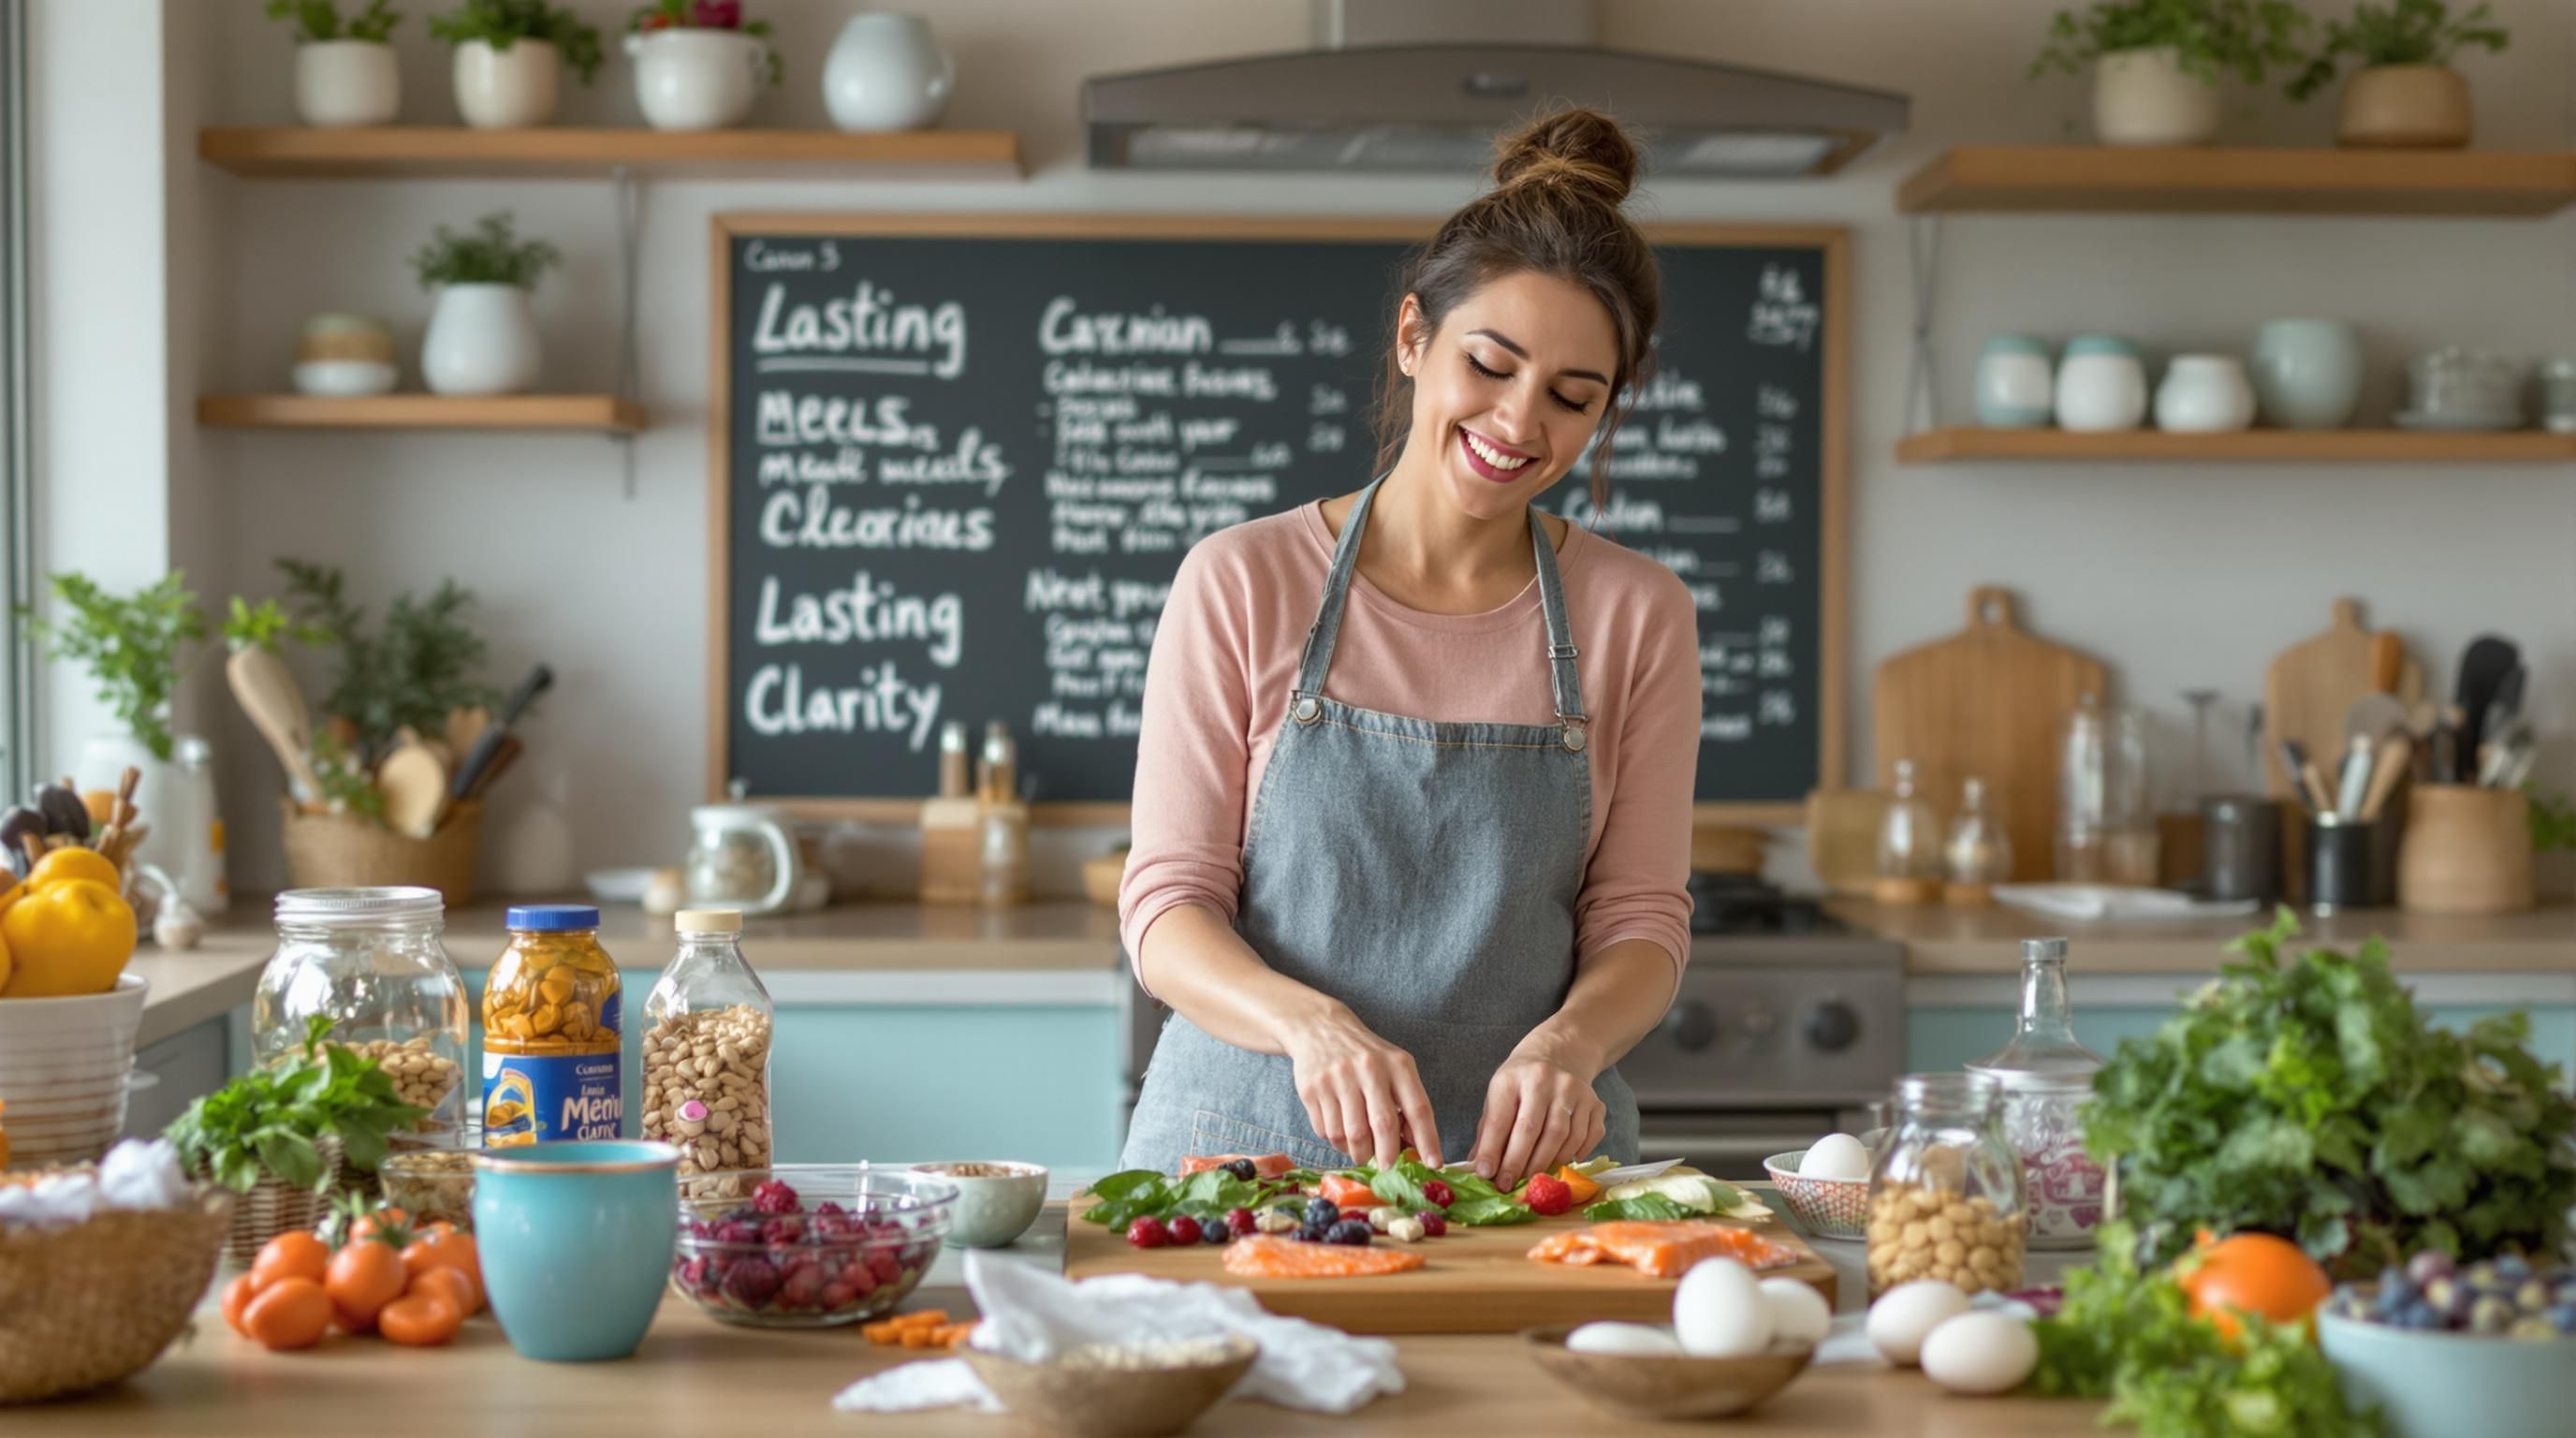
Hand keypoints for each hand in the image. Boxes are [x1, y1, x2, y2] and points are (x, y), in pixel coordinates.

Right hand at [1281, 1006, 1441, 1168]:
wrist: (1319, 1028)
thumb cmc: (1366, 1056)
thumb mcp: (1393, 1068)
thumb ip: (1406, 1102)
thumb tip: (1415, 1147)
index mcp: (1397, 1064)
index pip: (1418, 1108)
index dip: (1427, 1140)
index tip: (1434, 1164)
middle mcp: (1368, 1068)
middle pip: (1382, 1125)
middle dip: (1388, 1155)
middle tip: (1388, 1167)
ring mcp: (1337, 1078)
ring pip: (1351, 1134)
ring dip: (1358, 1152)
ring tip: (1362, 1151)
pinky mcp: (1312, 1089)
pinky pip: (1326, 1131)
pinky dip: (1336, 1141)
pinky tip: (1341, 1132)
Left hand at [1469, 1043, 1604, 1192]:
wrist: (1558, 1055)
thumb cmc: (1521, 1083)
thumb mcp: (1498, 1096)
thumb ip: (1489, 1132)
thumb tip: (1479, 1168)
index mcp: (1513, 1078)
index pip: (1500, 1119)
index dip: (1492, 1150)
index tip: (1486, 1174)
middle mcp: (1545, 1080)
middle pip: (1532, 1130)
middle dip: (1518, 1163)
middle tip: (1509, 1185)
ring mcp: (1574, 1090)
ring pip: (1562, 1137)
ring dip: (1546, 1163)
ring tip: (1532, 1177)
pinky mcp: (1595, 1102)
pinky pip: (1588, 1137)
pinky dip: (1575, 1155)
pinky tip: (1562, 1162)